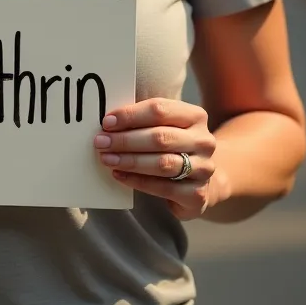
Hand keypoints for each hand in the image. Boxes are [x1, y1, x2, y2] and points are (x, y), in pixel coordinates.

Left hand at [93, 98, 216, 220]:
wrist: (200, 181)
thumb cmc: (174, 147)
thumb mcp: (166, 127)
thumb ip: (143, 121)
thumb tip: (108, 122)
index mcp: (195, 116)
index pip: (159, 110)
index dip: (130, 115)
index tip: (107, 122)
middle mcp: (204, 141)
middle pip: (160, 137)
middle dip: (125, 140)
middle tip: (101, 142)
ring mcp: (204, 169)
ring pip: (162, 163)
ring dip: (129, 160)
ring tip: (107, 159)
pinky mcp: (197, 194)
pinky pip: (162, 187)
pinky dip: (137, 181)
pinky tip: (119, 175)